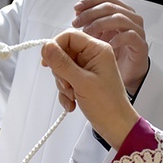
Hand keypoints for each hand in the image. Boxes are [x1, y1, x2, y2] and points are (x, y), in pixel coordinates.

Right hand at [41, 29, 139, 149]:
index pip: (69, 36)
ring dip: (62, 84)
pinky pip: (66, 80)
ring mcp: (89, 68)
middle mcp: (93, 56)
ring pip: (63, 68)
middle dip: (60, 71)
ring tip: (72, 96)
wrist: (116, 126)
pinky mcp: (84, 80)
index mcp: (98, 50)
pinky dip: (65, 92)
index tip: (47, 62)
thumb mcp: (81, 82)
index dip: (55, 46)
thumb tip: (46, 46)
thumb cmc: (106, 105)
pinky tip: (72, 103)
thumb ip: (62, 63)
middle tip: (67, 85)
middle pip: (64, 53)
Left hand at [73, 0, 148, 93]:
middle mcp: (130, 19)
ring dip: (100, 24)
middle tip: (77, 22)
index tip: (77, 8)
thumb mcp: (98, 36)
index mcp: (120, 13)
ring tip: (88, 33)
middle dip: (90, 13)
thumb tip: (77, 14)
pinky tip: (106, 44)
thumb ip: (90, 24)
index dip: (90, 1)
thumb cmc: (114, 55)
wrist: (128, 75)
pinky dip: (116, 38)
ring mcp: (137, 31)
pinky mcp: (140, 45)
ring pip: (120, 18)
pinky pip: (130, 36)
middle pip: (110, 7)